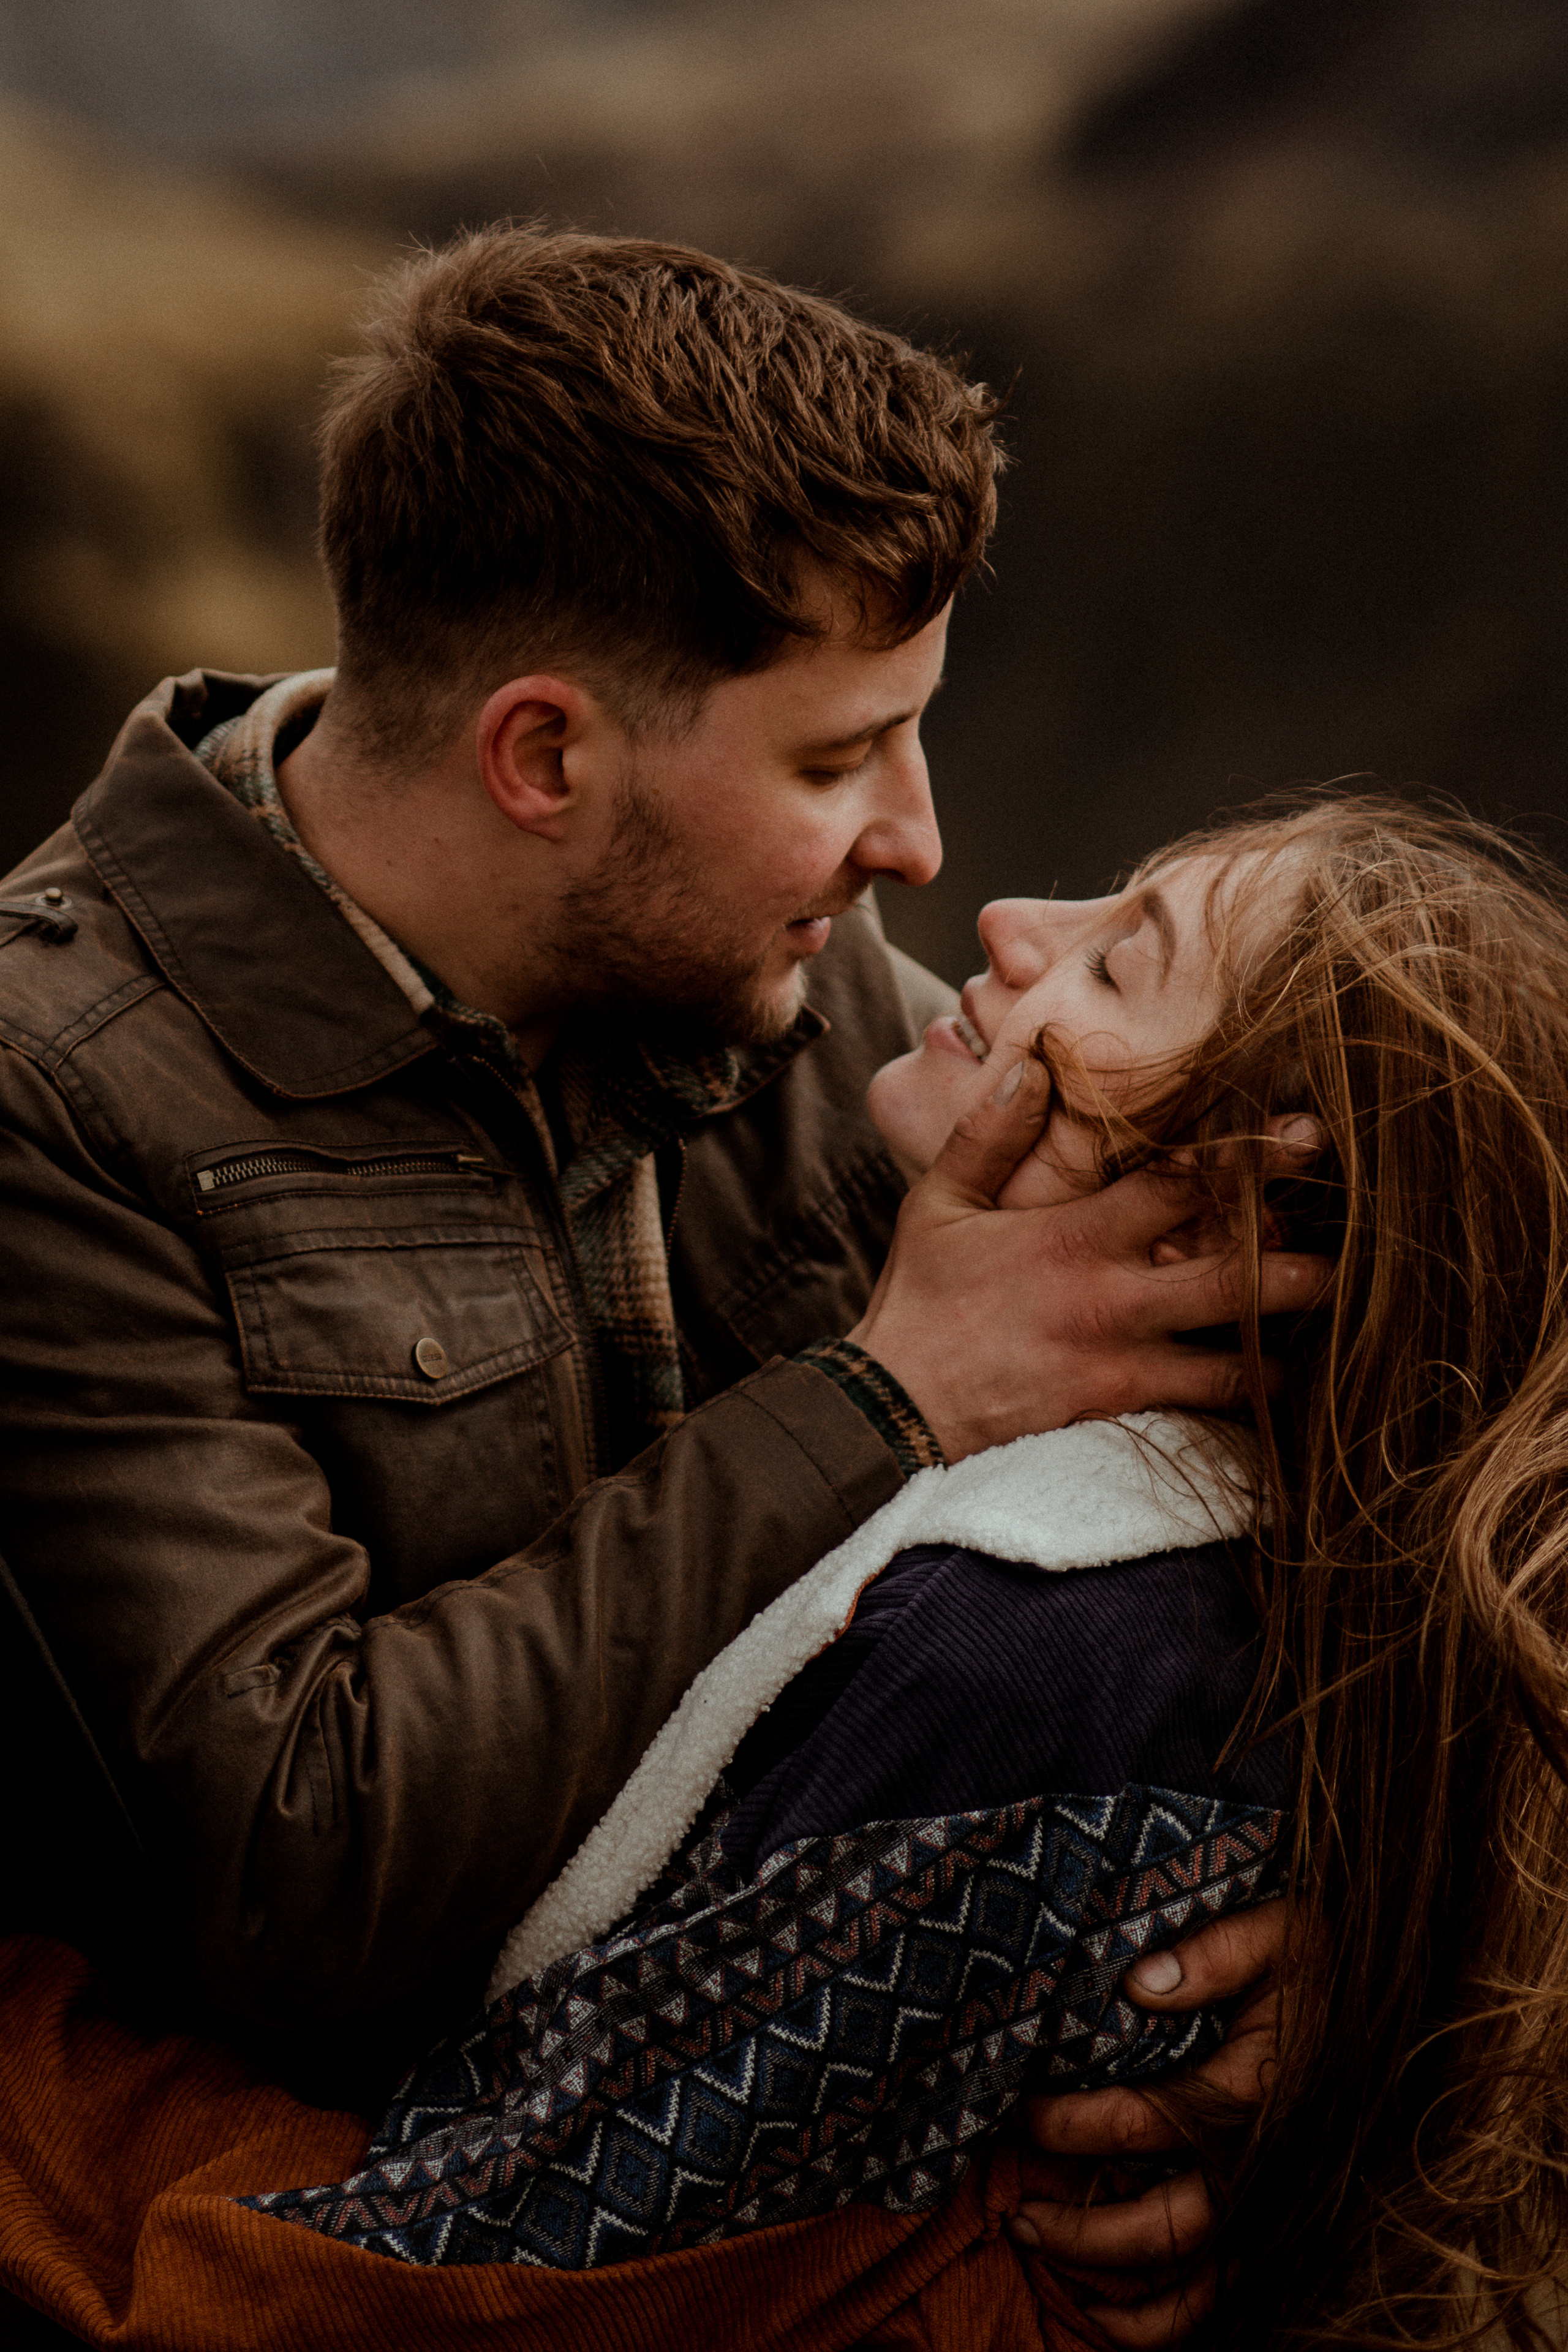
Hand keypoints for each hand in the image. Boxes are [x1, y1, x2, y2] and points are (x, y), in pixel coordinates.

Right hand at [851, 1058, 1328, 1461]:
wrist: (891, 1410)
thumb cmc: (918, 1301)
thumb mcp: (938, 1203)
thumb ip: (990, 1132)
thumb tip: (1033, 1060)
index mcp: (1074, 1236)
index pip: (1178, 1185)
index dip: (1249, 1159)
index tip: (1308, 1136)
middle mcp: (1112, 1298)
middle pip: (1232, 1273)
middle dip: (1302, 1255)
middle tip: (1367, 1239)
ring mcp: (1121, 1359)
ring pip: (1234, 1350)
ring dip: (1291, 1333)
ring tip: (1346, 1316)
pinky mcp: (1117, 1408)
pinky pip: (1204, 1406)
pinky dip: (1253, 1396)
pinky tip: (1291, 1384)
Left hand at [1010, 1902, 1286, 2347]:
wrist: (1404, 2008)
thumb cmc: (1328, 1962)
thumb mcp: (1278, 1933)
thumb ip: (1211, 1954)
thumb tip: (1137, 1980)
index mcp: (1252, 2095)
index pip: (1140, 2125)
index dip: (1068, 2125)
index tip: (1020, 2108)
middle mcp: (1263, 2167)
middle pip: (1157, 2228)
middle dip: (1076, 2230)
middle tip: (1014, 2214)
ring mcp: (1275, 2208)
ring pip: (1192, 2289)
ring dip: (1112, 2292)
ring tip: (1044, 2257)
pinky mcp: (1282, 2227)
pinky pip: (1223, 2301)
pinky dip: (1165, 2326)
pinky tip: (1109, 2320)